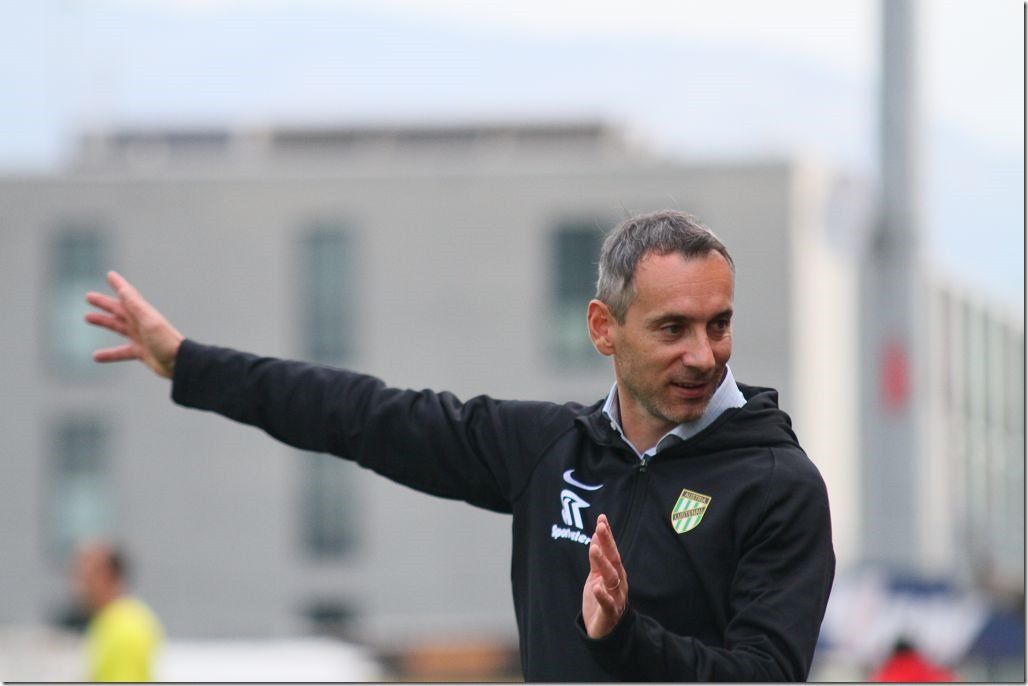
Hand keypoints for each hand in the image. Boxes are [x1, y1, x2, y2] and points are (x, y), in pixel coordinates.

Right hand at [84, 270, 183, 378]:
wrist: (180, 363)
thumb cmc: (166, 341)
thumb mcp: (149, 322)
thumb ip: (136, 306)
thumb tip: (123, 289)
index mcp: (143, 313)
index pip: (128, 294)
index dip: (119, 284)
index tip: (110, 274)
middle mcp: (141, 323)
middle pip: (119, 309)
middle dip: (104, 303)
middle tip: (88, 297)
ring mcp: (141, 337)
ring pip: (118, 327)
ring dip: (103, 322)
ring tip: (87, 317)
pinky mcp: (141, 352)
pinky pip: (121, 352)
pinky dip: (109, 354)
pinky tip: (96, 356)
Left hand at [582, 513, 627, 637]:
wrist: (605, 630)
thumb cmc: (601, 599)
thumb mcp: (596, 575)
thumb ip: (597, 558)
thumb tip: (596, 534)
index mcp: (616, 572)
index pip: (612, 550)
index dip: (607, 535)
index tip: (601, 518)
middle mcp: (619, 582)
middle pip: (614, 560)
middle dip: (607, 544)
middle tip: (600, 528)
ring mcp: (616, 597)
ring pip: (612, 579)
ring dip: (603, 563)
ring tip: (594, 549)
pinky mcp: (610, 613)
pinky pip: (608, 604)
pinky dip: (602, 596)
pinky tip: (596, 588)